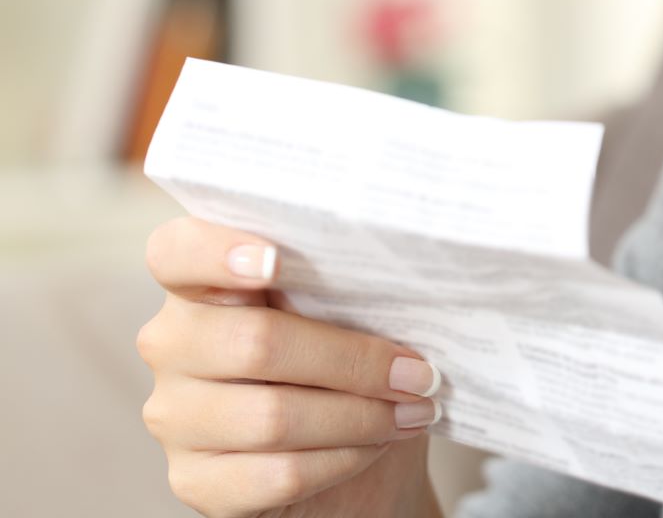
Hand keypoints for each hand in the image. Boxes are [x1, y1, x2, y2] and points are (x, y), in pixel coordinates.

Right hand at [137, 216, 443, 517]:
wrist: (351, 459)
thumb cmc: (346, 363)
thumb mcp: (347, 313)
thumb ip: (337, 288)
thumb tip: (390, 278)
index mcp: (202, 285)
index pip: (177, 252)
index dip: (216, 251)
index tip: (275, 259)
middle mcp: (173, 345)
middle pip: (255, 343)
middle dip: (354, 361)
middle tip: (418, 373)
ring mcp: (174, 416)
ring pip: (271, 417)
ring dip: (360, 417)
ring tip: (413, 411)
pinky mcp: (194, 481)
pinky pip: (277, 473)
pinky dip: (342, 459)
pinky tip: (377, 446)